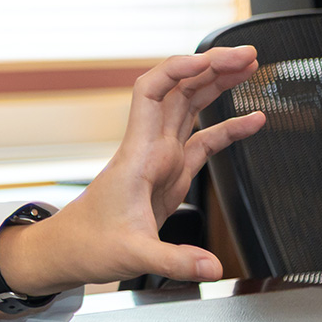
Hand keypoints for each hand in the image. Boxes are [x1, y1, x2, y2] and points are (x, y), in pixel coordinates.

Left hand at [0, 46, 265, 295]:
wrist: (70, 250)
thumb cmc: (89, 244)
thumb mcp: (132, 254)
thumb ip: (174, 260)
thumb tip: (211, 267)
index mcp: (138, 155)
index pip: (152, 92)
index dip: (178, 68)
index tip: (209, 59)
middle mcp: (149, 148)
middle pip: (178, 90)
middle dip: (211, 67)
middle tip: (247, 55)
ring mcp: (161, 158)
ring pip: (189, 107)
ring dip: (217, 84)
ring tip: (249, 67)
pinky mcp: (171, 174)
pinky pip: (202, 140)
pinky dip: (228, 127)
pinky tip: (251, 119)